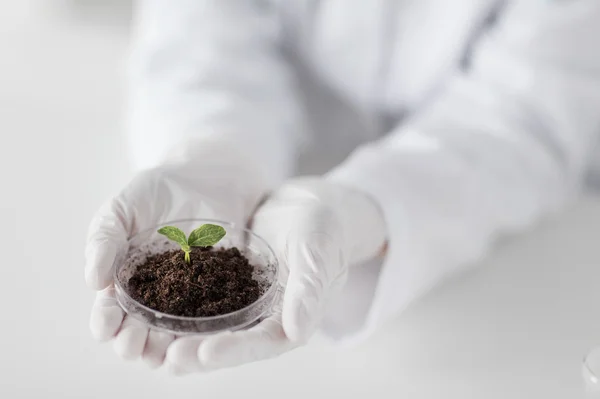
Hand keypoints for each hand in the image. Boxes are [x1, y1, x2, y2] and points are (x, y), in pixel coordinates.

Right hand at [85, 138, 268, 368]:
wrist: (206, 177)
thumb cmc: (157, 191)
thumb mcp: (123, 208)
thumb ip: (104, 239)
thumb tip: (92, 281)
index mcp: (125, 282)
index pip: (110, 310)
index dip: (106, 322)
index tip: (106, 327)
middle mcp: (156, 298)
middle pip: (141, 330)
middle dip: (134, 342)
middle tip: (134, 344)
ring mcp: (190, 297)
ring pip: (177, 332)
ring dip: (168, 346)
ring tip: (164, 351)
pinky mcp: (223, 290)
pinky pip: (217, 315)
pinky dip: (211, 329)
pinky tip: (207, 336)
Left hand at [165, 177, 386, 371]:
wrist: (311, 206)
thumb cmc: (325, 229)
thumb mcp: (318, 252)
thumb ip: (309, 289)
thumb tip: (297, 332)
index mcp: (291, 320)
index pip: (261, 343)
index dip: (233, 351)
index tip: (203, 354)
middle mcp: (265, 318)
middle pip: (230, 342)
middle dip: (197, 351)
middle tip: (166, 356)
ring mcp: (244, 303)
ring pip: (210, 326)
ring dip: (181, 335)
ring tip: (149, 341)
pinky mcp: (227, 284)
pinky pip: (200, 298)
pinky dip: (177, 304)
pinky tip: (149, 304)